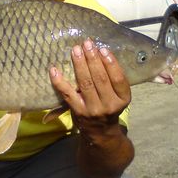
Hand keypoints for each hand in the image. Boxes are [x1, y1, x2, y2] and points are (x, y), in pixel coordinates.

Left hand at [50, 39, 133, 177]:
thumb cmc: (109, 107)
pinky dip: (59, 81)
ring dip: (79, 65)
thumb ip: (112, 79)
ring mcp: (93, 110)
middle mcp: (109, 105)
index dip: (111, 63)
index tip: (103, 49)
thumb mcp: (118, 96)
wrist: (101, 134)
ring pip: (85, 84)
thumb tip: (99, 51)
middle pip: (100, 79)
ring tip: (75, 50)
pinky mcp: (78, 112)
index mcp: (123, 99)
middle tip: (87, 44)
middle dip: (92, 59)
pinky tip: (54, 69)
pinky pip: (67, 94)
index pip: (119, 79)